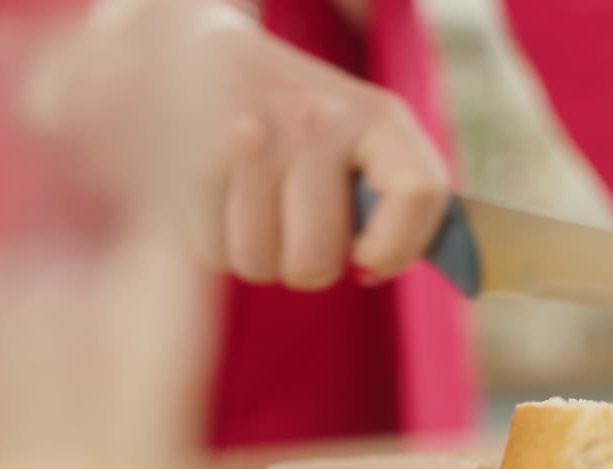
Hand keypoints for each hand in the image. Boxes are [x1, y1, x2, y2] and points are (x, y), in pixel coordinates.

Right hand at [39, 0, 448, 288]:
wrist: (212, 55)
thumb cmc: (308, 124)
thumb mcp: (368, 142)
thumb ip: (403, 202)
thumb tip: (405, 269)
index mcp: (380, 118)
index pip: (421, 195)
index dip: (397, 249)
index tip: (370, 260)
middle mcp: (320, 120)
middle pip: (316, 263)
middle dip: (308, 267)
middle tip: (300, 230)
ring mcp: (253, 135)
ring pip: (259, 264)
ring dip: (259, 256)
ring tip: (261, 208)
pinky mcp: (192, 153)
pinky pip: (212, 251)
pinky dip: (217, 242)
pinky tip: (227, 200)